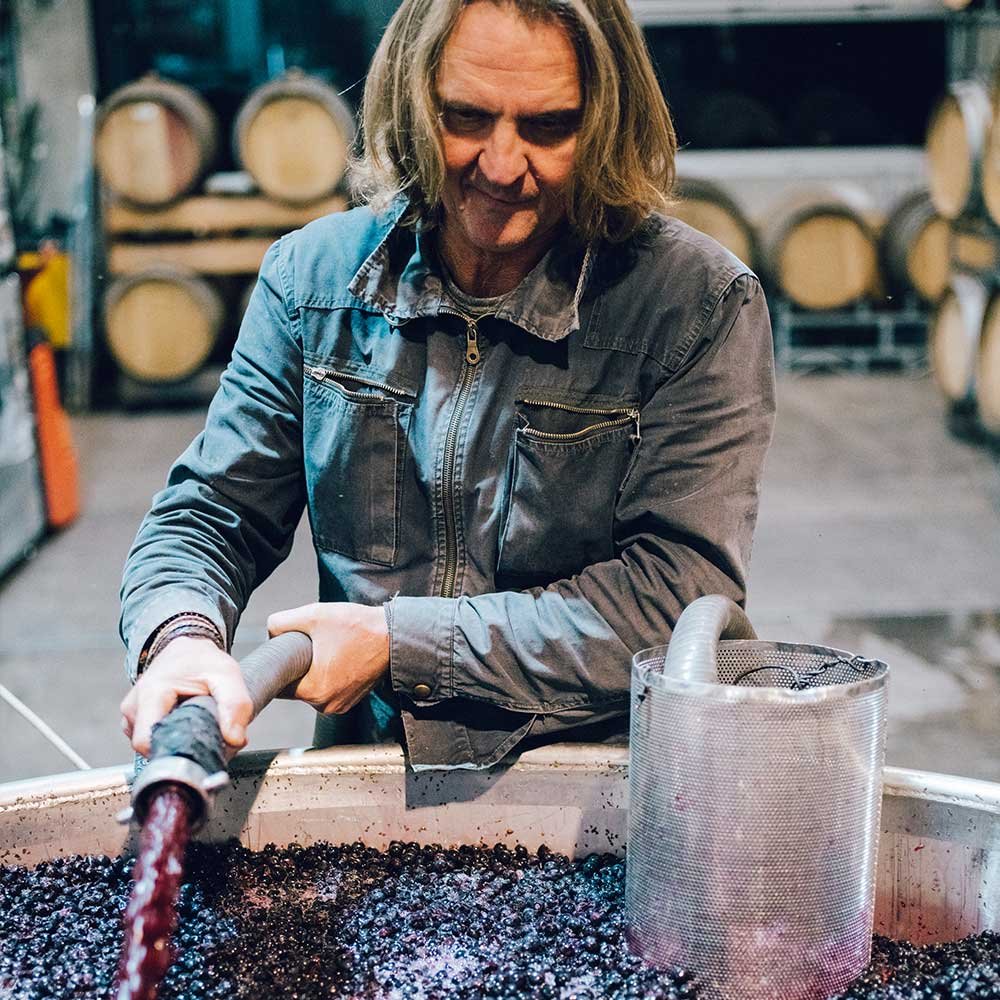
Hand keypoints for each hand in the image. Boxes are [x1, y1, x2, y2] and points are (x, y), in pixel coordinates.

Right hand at [120, 637, 252, 757]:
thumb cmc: (203, 660)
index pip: (147, 742)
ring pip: (151, 746)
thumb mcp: (227, 674)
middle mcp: (134, 706)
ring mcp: (131, 714)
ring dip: (175, 742)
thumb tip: (234, 740)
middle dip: (180, 748)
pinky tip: (183, 724)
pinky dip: (169, 737)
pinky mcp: (135, 720)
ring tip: (195, 723)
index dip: (175, 752)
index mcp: (151, 693)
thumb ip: (236, 705)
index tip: (201, 747)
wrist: (187, 650)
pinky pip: (150, 740)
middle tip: (205, 732)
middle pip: (151, 748)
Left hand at [266, 602, 388, 714]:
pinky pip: (329, 688)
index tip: (286, 651)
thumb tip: (269, 632)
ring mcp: (341, 704)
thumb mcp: (313, 615)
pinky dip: (329, 674)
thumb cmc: (357, 626)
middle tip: (310, 644)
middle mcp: (327, 705)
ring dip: (314, 671)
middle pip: (297, 686)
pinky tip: (337, 656)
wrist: (394, 635)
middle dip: (298, 666)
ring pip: (313, 687)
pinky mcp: (352, 699)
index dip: (279, 666)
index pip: (279, 685)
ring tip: (327, 648)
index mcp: (314, 691)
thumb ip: (280, 622)